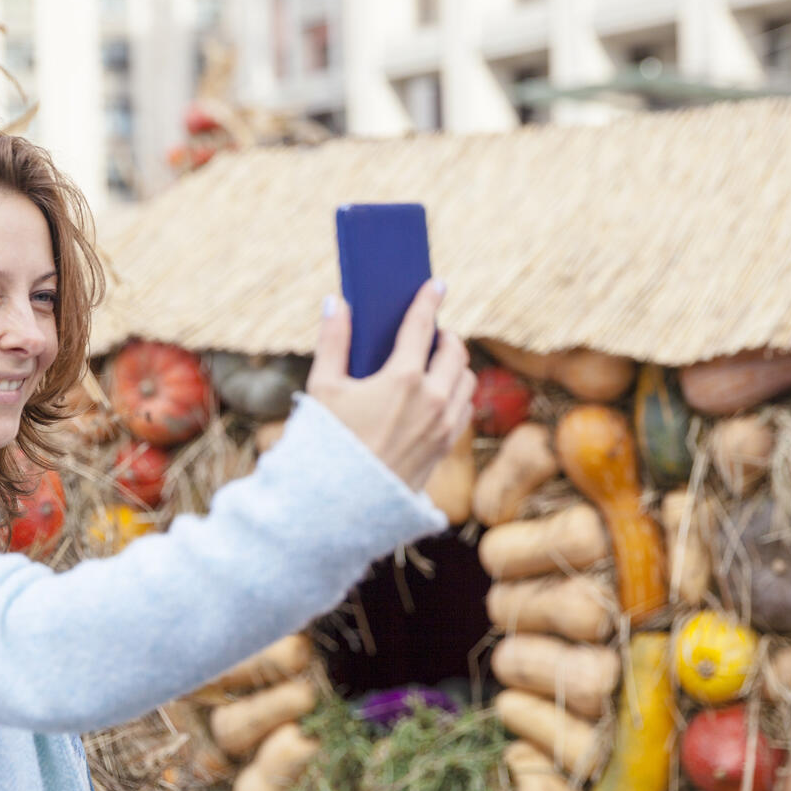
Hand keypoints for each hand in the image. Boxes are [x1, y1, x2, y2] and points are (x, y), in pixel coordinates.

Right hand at [305, 280, 475, 489]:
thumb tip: (335, 302)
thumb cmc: (325, 444)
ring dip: (455, 367)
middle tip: (430, 333)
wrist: (339, 505)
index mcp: (403, 378)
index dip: (428, 300)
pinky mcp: (444, 450)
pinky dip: (456, 396)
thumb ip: (332, 341)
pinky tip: (437, 397)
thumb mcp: (323, 388)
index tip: (436, 284)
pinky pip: (464, 411)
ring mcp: (443, 427)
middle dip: (444, 336)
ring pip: (467, 382)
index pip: (422, 326)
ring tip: (434, 364)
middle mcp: (432, 400)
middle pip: (455, 352)